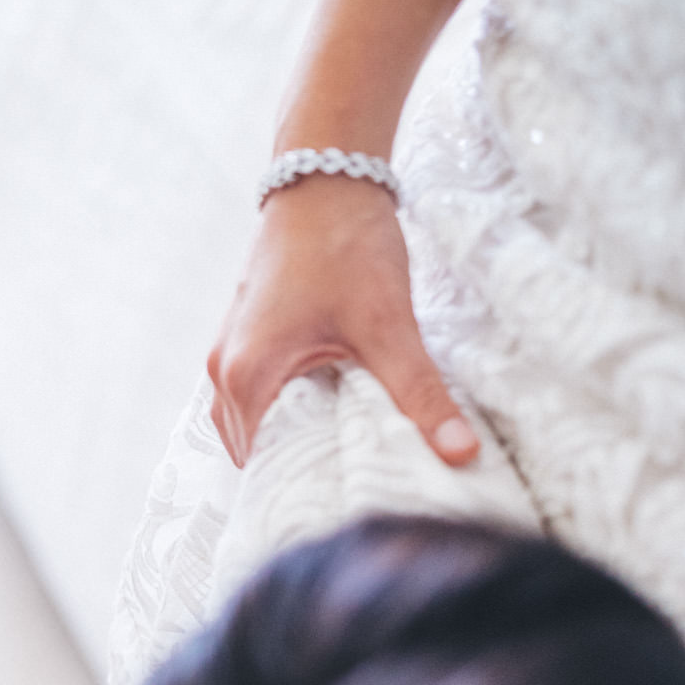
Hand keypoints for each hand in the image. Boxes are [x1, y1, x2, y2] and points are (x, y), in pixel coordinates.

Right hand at [207, 175, 476, 468]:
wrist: (324, 175)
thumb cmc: (346, 244)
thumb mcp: (389, 325)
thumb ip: (421, 393)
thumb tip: (461, 453)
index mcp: (247, 376)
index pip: (264, 466)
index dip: (302, 491)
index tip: (341, 510)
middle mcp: (223, 371)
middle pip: (253, 451)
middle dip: (296, 472)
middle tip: (349, 495)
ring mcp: (226, 352)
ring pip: (250, 425)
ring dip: (288, 442)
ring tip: (339, 464)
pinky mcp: (241, 336)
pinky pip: (251, 398)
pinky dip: (282, 415)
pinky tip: (325, 419)